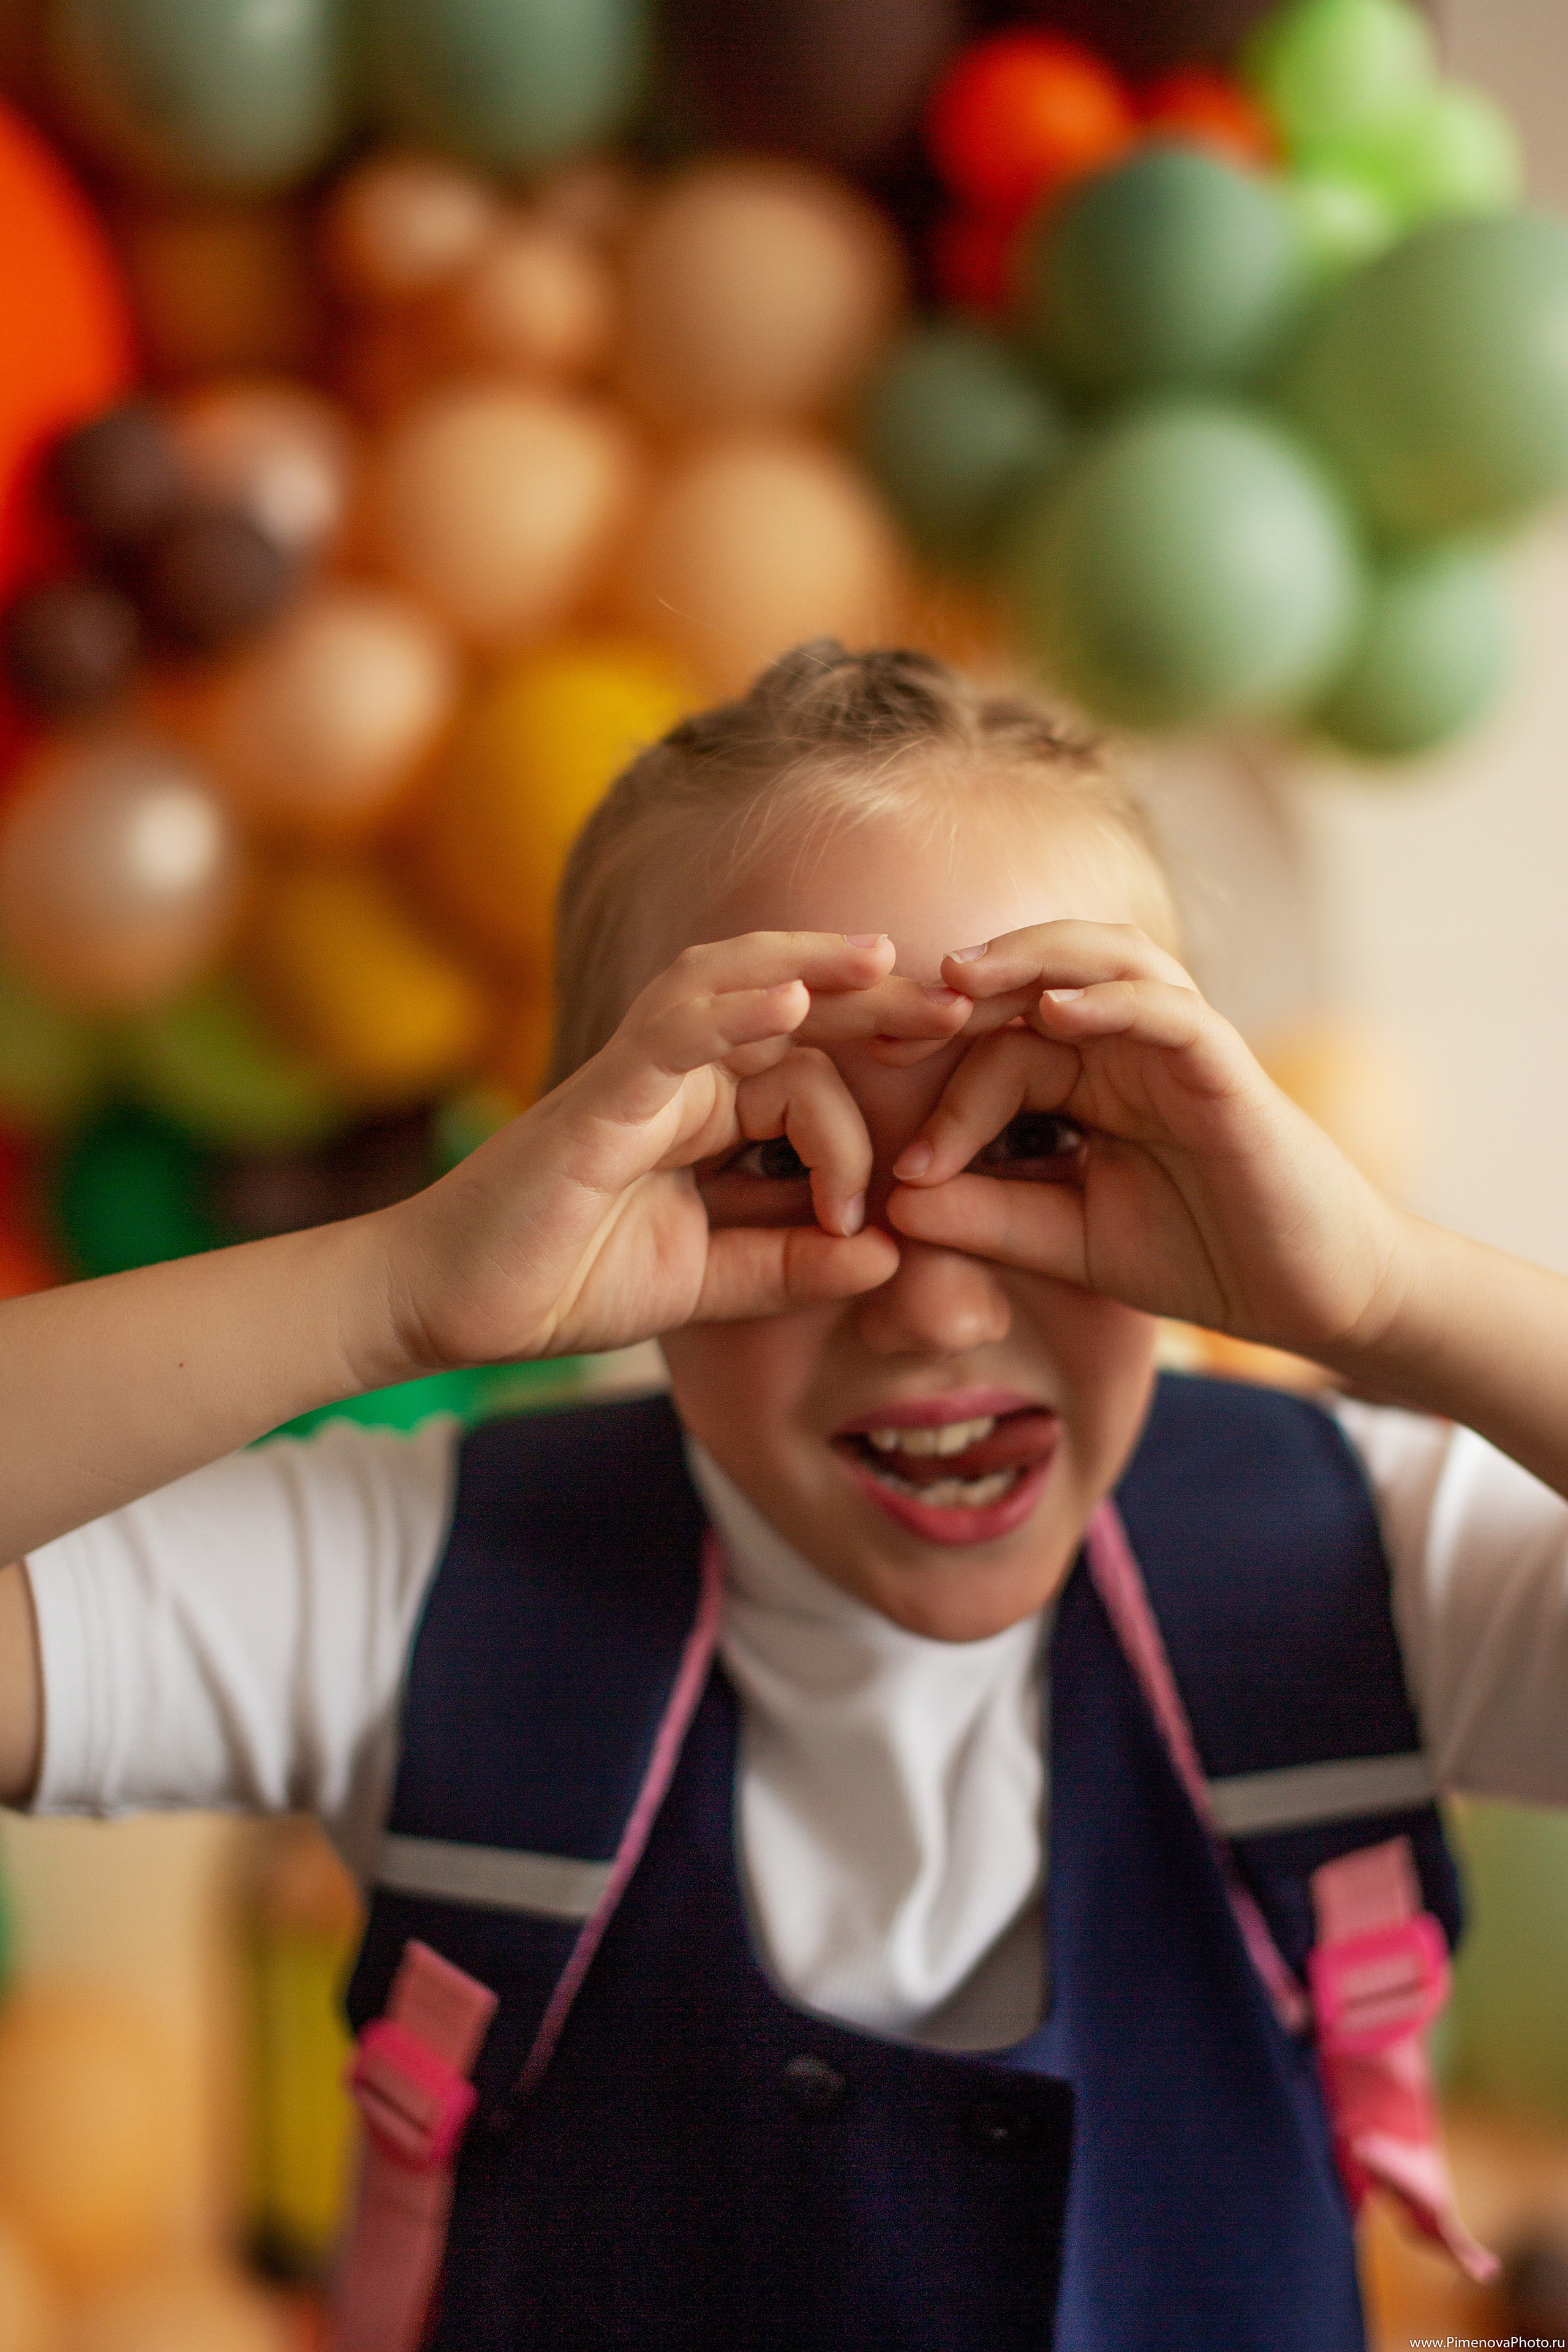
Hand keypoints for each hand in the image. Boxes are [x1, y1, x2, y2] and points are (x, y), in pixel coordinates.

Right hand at [381, 932, 906, 1368]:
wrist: (445, 1306)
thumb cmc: (561, 1282)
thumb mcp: (704, 1283)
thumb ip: (789, 1266)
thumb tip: (889, 1258)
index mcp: (703, 1114)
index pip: (807, 1078)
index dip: (870, 1117)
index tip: (916, 1175)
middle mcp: (674, 1077)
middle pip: (787, 1011)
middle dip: (875, 1001)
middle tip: (963, 1001)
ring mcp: (633, 1076)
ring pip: (730, 991)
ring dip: (811, 970)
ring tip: (885, 960)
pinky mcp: (595, 1095)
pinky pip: (669, 1032)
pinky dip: (728, 1008)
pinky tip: (791, 999)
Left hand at [885, 921, 1411, 1359]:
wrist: (1308, 1297)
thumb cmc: (1198, 1257)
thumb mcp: (1067, 1242)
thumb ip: (986, 1219)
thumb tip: (889, 1207)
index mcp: (1088, 1079)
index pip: (997, 1054)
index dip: (939, 1097)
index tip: (893, 1169)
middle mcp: (1128, 1045)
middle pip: (1035, 981)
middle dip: (958, 993)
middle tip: (884, 1019)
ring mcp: (1179, 1044)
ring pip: (1102, 959)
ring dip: (1027, 958)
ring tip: (959, 975)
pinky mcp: (1226, 1063)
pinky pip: (1167, 1008)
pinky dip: (1112, 998)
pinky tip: (1054, 1010)